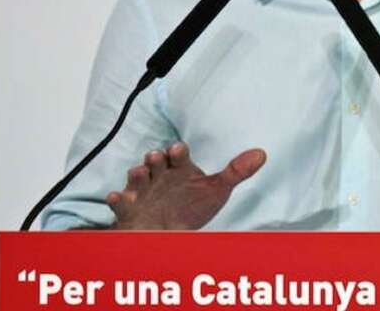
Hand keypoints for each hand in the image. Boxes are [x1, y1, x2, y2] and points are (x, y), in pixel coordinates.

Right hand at [106, 142, 265, 229]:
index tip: (178, 151)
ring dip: (136, 175)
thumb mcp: (216, 189)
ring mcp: (142, 191)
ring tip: (138, 172)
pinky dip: (117, 199)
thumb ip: (236, 171)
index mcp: (179, 168)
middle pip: (155, 162)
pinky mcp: (129, 208)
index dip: (177, 152)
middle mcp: (159, 175)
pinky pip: (120, 202)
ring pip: (136, 178)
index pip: (178, 155)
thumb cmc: (191, 204)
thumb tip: (262, 154)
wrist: (167, 229)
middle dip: (154, 159)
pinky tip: (117, 196)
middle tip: (156, 157)